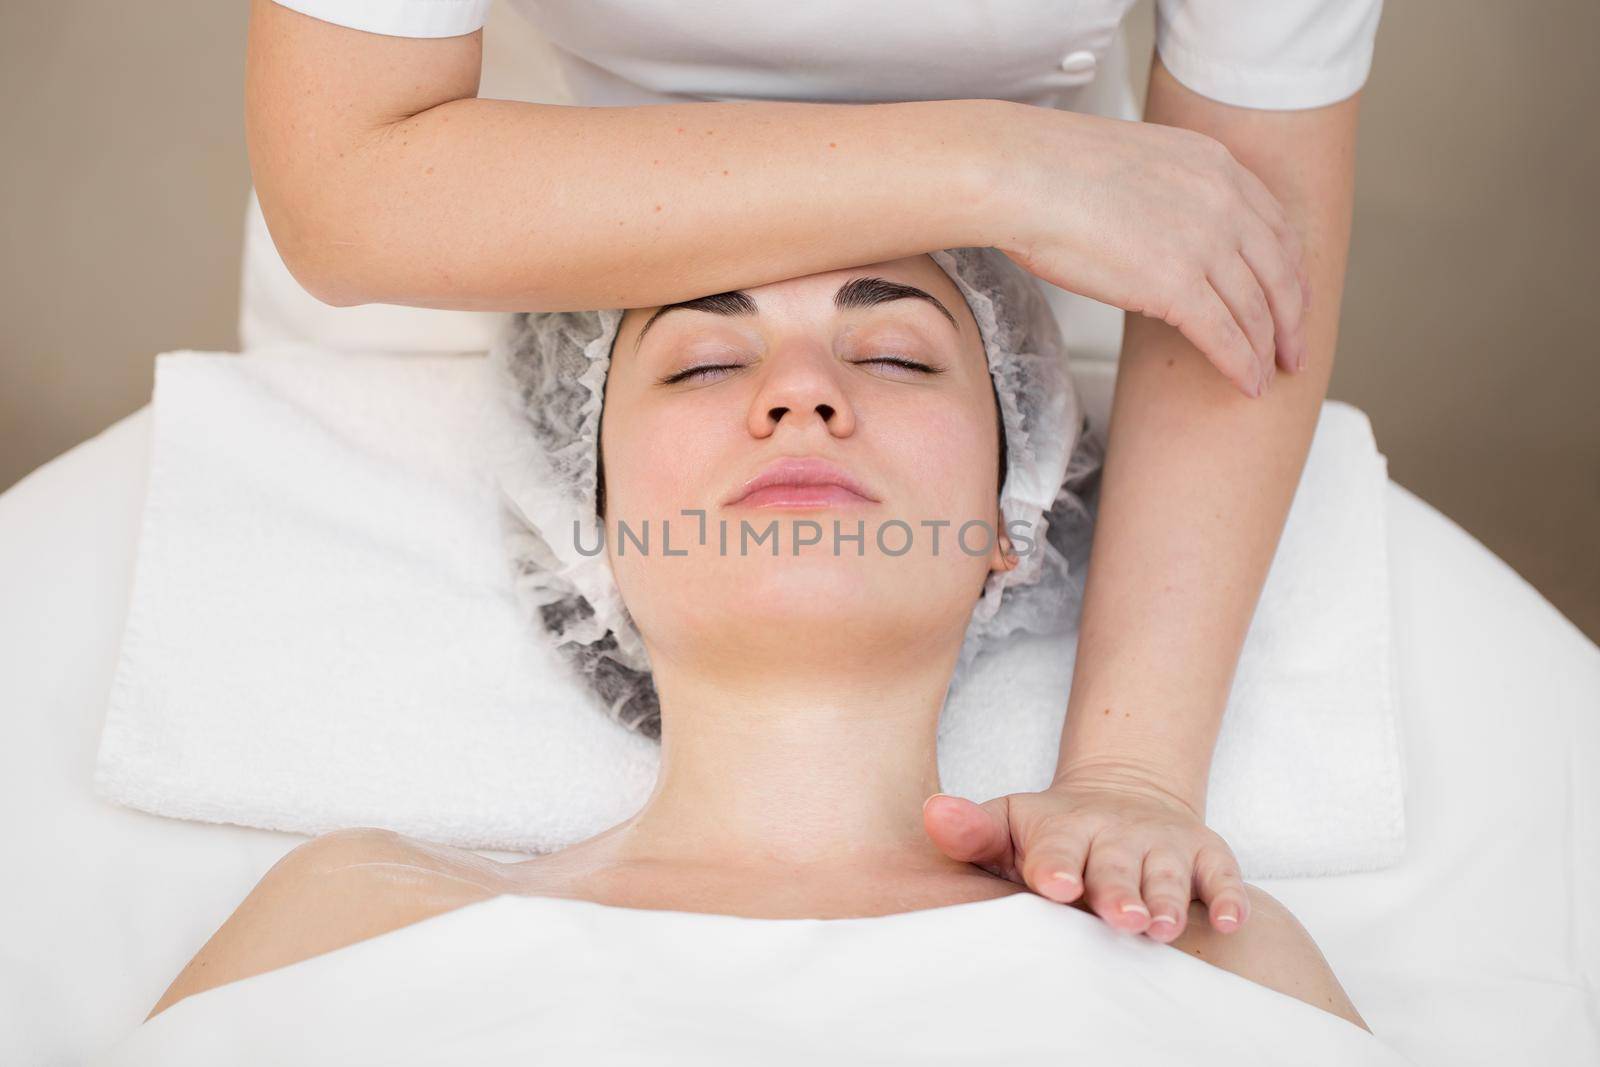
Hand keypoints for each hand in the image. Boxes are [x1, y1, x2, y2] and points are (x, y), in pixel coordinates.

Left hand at [921, 769, 1250, 941]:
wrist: (1124, 798)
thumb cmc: (1052, 835)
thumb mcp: (1007, 825)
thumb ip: (970, 831)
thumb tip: (932, 814)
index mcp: (1064, 828)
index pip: (1057, 847)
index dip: (1056, 864)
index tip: (1054, 884)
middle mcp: (1116, 834)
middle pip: (1116, 866)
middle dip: (1117, 892)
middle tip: (1120, 919)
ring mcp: (1162, 844)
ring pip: (1167, 874)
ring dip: (1166, 899)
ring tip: (1161, 928)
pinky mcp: (1205, 854)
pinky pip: (1221, 875)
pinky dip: (1229, 897)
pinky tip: (1230, 922)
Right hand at [986, 104, 1310, 398]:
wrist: (1020, 175)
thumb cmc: (1049, 171)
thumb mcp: (1135, 164)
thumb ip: (1167, 194)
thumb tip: (1159, 232)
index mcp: (1214, 165)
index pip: (1275, 226)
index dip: (1289, 273)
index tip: (1292, 301)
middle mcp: (1222, 200)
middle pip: (1279, 272)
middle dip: (1292, 319)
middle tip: (1295, 352)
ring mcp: (1204, 242)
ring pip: (1256, 309)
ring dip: (1267, 350)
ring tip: (1268, 377)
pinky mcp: (1176, 284)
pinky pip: (1224, 335)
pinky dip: (1240, 365)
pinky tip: (1245, 385)